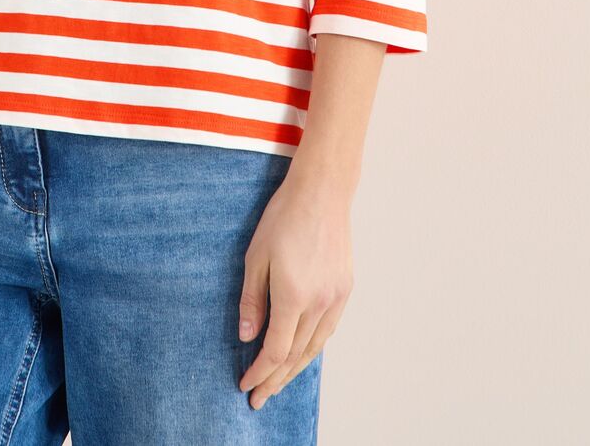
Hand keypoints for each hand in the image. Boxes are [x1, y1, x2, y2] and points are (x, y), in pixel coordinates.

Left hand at [237, 164, 353, 408]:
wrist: (322, 193)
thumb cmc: (284, 217)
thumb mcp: (255, 256)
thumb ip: (252, 299)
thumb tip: (247, 336)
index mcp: (293, 296)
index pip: (275, 350)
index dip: (259, 372)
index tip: (246, 384)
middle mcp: (319, 303)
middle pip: (296, 356)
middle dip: (275, 380)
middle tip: (259, 397)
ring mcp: (335, 297)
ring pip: (314, 347)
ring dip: (295, 369)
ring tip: (278, 382)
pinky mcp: (344, 289)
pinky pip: (327, 330)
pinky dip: (312, 348)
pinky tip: (302, 353)